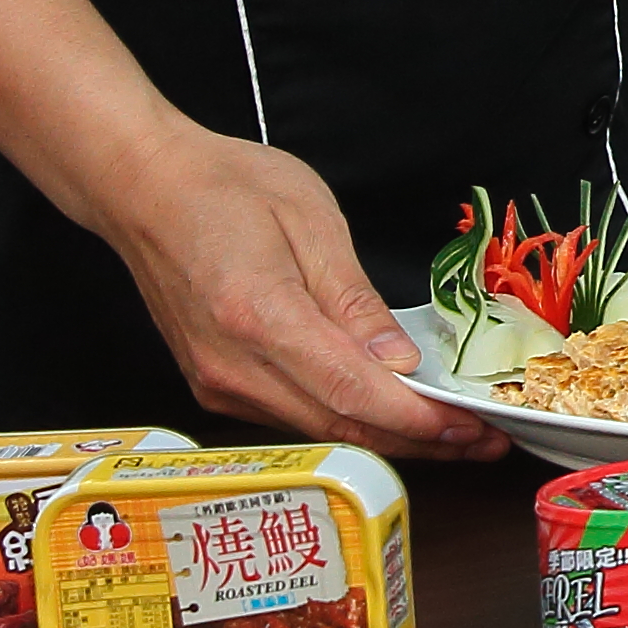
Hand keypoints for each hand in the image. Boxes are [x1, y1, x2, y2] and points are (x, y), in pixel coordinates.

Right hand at [82, 120, 501, 458]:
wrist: (143, 189)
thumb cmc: (224, 187)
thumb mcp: (310, 220)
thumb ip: (354, 300)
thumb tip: (399, 361)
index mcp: (257, 314)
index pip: (350, 391)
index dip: (416, 418)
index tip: (471, 426)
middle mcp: (231, 365)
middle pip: (339, 425)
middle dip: (420, 441)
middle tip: (485, 439)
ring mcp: (216, 383)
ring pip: (319, 431)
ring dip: (388, 437)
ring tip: (454, 431)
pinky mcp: (214, 385)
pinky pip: (293, 417)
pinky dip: (348, 420)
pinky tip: (390, 411)